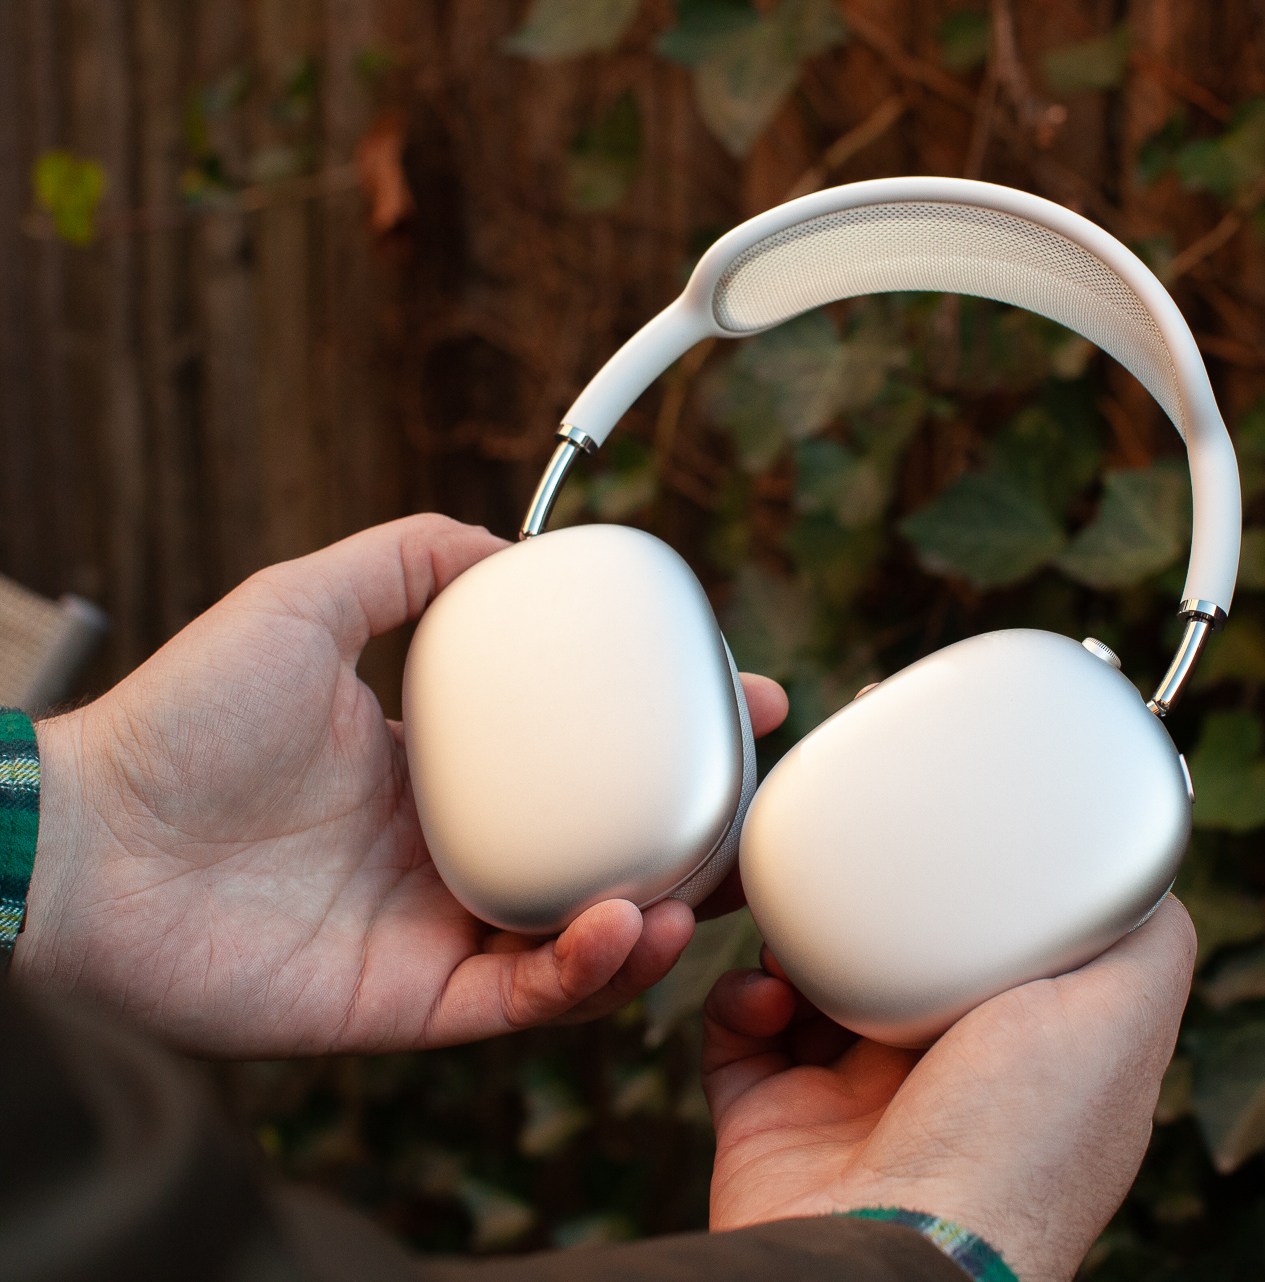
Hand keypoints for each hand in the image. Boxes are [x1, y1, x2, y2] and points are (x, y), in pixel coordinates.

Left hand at [18, 515, 788, 1057]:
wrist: (87, 840)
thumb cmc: (182, 717)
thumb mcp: (306, 600)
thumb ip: (404, 558)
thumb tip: (509, 545)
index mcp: (435, 768)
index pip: (576, 757)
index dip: (661, 733)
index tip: (739, 698)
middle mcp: (446, 850)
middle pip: (596, 852)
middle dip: (689, 836)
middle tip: (754, 806)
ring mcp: (432, 931)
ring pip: (576, 939)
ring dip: (655, 919)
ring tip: (701, 887)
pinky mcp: (408, 1004)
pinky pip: (521, 999)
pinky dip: (583, 973)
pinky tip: (623, 928)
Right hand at [703, 896, 1195, 1281]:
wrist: (889, 1248)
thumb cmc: (1011, 1145)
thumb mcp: (1114, 1022)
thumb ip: (1144, 947)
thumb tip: (1138, 879)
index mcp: (1012, 1064)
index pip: (983, 960)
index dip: (961, 907)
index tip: (936, 862)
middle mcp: (934, 1085)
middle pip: (889, 966)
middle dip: (863, 918)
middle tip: (849, 887)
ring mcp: (846, 1105)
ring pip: (807, 989)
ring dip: (792, 947)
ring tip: (794, 939)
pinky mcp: (770, 1118)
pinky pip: (737, 1035)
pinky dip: (739, 999)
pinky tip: (763, 993)